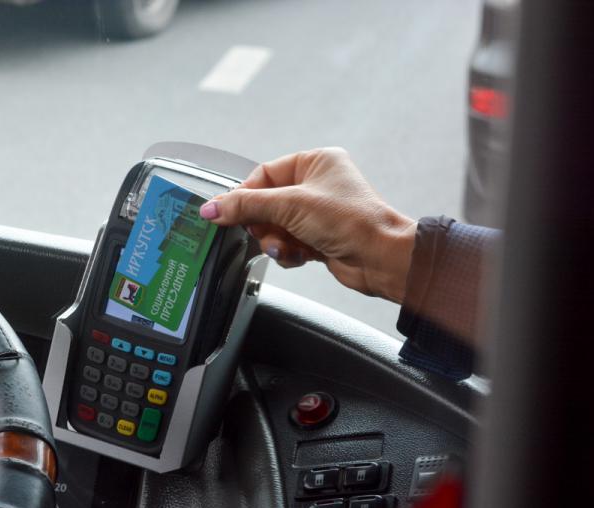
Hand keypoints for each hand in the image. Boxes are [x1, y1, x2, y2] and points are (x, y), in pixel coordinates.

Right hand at [198, 148, 416, 302]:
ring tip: (287, 248)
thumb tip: (212, 208)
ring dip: (275, 241)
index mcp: (314, 162)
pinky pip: (287, 243)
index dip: (244, 196)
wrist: (381, 259)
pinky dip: (289, 252)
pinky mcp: (318, 237)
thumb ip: (246, 206)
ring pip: (274, 226)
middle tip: (265, 233)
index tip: (225, 213)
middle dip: (263, 224)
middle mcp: (316, 184)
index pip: (263, 174)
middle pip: (265, 203)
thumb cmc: (351, 221)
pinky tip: (301, 256)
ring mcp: (317, 212)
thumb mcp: (290, 206)